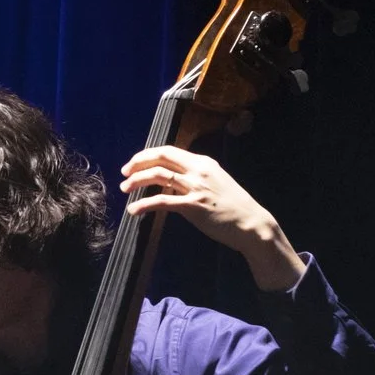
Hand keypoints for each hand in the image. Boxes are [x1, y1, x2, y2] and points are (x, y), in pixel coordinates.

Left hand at [120, 147, 307, 290]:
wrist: (251, 223)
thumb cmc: (231, 207)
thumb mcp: (214, 183)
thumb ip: (193, 178)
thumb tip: (168, 180)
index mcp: (203, 162)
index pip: (168, 150)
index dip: (147, 155)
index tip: (133, 164)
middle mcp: (198, 170)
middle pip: (161, 157)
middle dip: (138, 163)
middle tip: (124, 173)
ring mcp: (196, 187)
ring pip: (158, 176)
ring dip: (136, 182)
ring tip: (124, 190)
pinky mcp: (193, 206)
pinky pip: (161, 201)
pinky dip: (144, 204)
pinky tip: (133, 210)